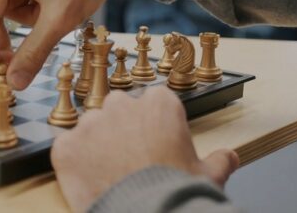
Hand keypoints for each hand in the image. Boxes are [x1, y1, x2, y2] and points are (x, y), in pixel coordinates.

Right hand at [0, 0, 114, 89]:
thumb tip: (14, 82)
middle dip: (11, 37)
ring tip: (59, 11)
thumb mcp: (61, 18)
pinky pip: (22, 3)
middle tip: (19, 68)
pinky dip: (38, 12)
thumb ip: (34, 51)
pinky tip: (58, 4)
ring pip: (11, 12)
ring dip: (33, 22)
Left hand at [51, 87, 239, 211]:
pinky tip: (87, 179)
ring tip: (108, 172)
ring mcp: (91, 124)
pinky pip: (66, 147)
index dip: (153, 125)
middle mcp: (123, 106)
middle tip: (130, 158)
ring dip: (96, 143)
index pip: (152, 103)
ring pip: (90, 126)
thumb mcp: (208, 175)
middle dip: (123, 128)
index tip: (155, 143)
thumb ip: (219, 160)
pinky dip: (73, 161)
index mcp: (159, 104)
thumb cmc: (178, 193)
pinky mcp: (66, 147)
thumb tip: (230, 158)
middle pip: (118, 108)